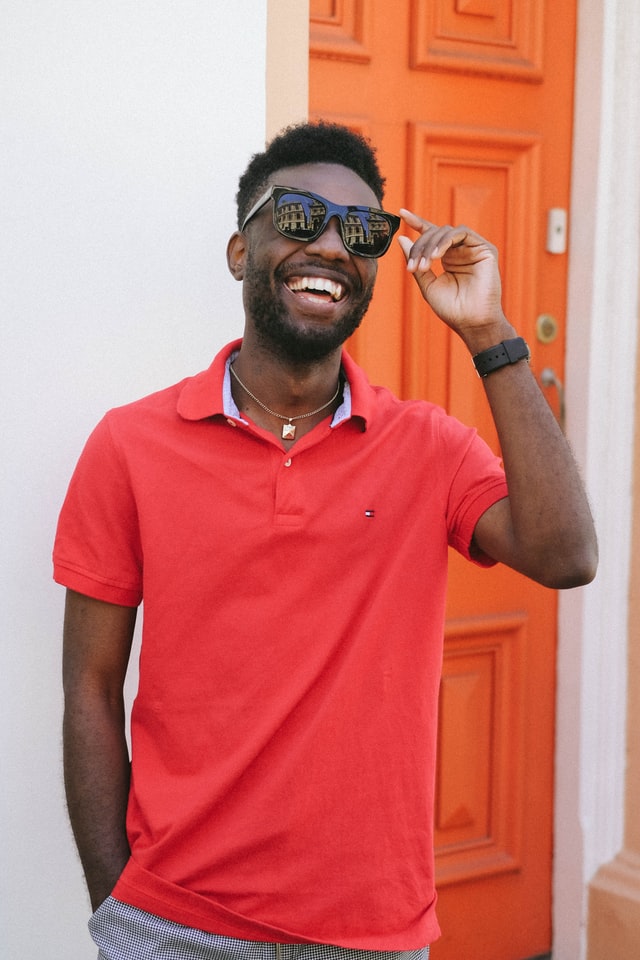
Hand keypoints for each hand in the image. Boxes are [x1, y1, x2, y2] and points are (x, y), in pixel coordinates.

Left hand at [397, 209, 509, 347]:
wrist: (471, 322)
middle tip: (412, 267)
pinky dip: (445, 241)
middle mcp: (460, 250)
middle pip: (435, 233)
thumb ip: (416, 261)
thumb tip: (402, 238)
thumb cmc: (452, 309)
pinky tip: (436, 256)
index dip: (417, 222)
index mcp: (447, 257)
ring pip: (446, 231)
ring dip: (430, 245)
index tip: (401, 213)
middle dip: (420, 247)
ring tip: (424, 265)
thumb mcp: (427, 284)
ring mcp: (473, 248)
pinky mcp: (485, 248)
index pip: (432, 235)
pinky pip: (462, 233)